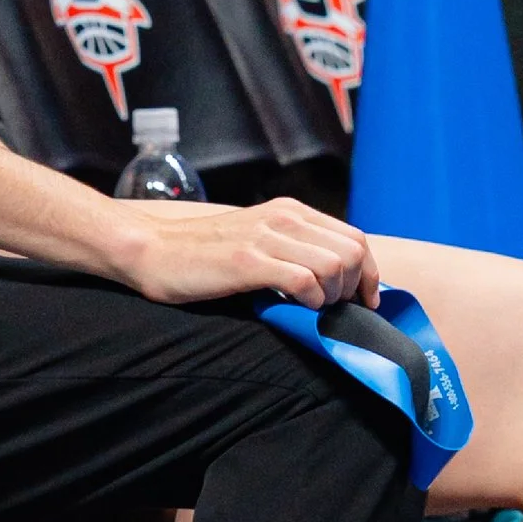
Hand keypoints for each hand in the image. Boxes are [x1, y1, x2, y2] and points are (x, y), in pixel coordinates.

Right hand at [117, 194, 379, 311]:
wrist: (153, 252)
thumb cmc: (205, 256)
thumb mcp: (259, 240)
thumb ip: (295, 250)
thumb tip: (336, 279)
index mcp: (292, 211)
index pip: (355, 238)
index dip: (369, 274)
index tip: (364, 302)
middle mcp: (285, 218)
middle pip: (353, 253)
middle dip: (353, 288)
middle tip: (334, 310)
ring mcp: (266, 237)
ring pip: (334, 266)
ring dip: (331, 297)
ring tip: (310, 309)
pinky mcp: (247, 261)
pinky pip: (303, 280)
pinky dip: (309, 301)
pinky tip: (292, 307)